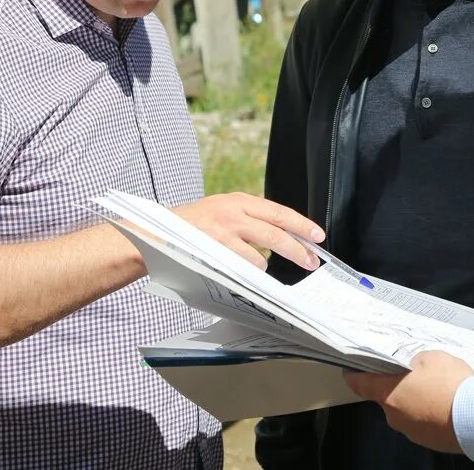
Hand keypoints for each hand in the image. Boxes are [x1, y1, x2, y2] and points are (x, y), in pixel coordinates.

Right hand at [175, 193, 323, 270]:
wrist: (156, 232)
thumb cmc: (192, 225)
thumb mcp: (222, 211)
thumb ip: (248, 219)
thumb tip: (280, 235)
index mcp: (239, 201)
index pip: (279, 212)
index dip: (301, 225)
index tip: (317, 236)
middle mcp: (234, 212)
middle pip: (277, 232)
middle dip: (298, 249)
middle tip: (312, 260)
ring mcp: (224, 232)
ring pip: (261, 254)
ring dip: (265, 266)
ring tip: (259, 268)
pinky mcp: (214, 250)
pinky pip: (242, 266)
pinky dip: (247, 272)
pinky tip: (241, 271)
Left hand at [344, 351, 472, 453]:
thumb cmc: (450, 385)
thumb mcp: (431, 357)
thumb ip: (415, 361)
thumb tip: (413, 366)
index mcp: (388, 393)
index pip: (360, 384)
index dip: (354, 375)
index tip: (351, 371)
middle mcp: (394, 415)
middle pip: (388, 397)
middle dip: (399, 386)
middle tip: (416, 374)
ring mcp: (410, 431)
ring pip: (406, 411)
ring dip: (416, 401)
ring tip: (437, 389)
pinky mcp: (427, 441)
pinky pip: (422, 422)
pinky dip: (429, 414)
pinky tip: (445, 404)